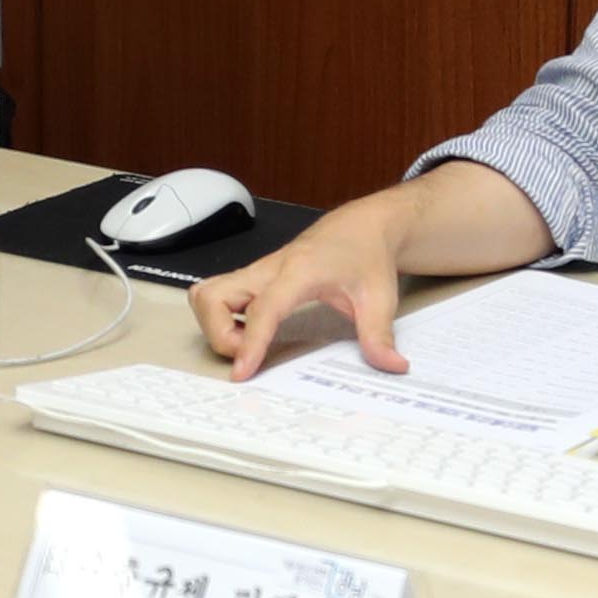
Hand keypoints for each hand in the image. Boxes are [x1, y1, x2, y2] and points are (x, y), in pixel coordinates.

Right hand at [188, 190, 418, 379]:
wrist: (363, 226)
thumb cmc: (366, 254)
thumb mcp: (379, 297)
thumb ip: (380, 335)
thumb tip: (391, 366)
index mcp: (299, 271)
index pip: (263, 308)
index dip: (250, 341)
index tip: (242, 371)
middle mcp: (270, 268)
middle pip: (213, 296)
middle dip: (218, 334)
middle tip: (246, 356)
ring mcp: (257, 271)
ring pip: (206, 293)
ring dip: (212, 325)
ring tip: (243, 343)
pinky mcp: (254, 276)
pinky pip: (216, 294)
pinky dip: (217, 317)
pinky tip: (244, 331)